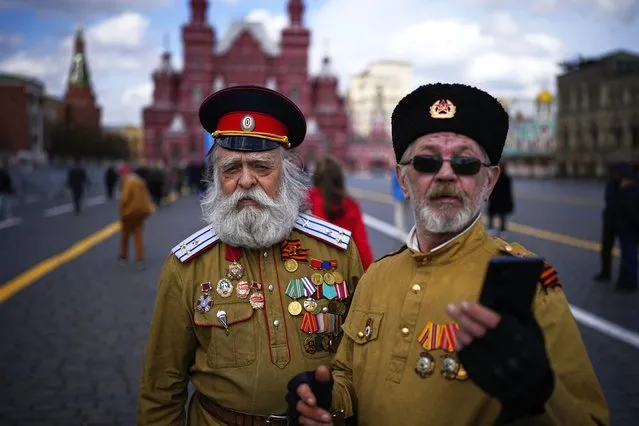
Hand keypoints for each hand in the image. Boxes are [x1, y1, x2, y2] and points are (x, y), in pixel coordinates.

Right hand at [286, 365, 333, 424]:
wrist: (324, 401)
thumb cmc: (322, 389)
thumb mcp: (325, 383)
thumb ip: (323, 378)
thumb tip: (322, 369)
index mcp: (301, 385)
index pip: (300, 388)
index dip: (306, 395)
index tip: (313, 402)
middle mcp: (295, 398)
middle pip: (300, 406)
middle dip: (314, 412)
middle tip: (328, 417)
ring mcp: (296, 410)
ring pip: (301, 418)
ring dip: (315, 422)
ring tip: (329, 423)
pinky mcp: (299, 419)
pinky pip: (303, 424)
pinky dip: (314, 425)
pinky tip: (324, 425)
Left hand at [447, 301, 553, 422]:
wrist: (531, 387)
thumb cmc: (530, 354)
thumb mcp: (529, 334)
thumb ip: (511, 320)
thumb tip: (490, 302)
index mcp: (521, 341)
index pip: (495, 323)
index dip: (478, 312)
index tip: (464, 303)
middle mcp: (508, 356)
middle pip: (480, 333)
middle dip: (463, 318)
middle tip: (450, 308)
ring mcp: (495, 370)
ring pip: (471, 345)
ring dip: (461, 331)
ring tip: (457, 322)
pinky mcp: (485, 379)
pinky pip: (468, 360)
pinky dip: (461, 346)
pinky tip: (458, 337)